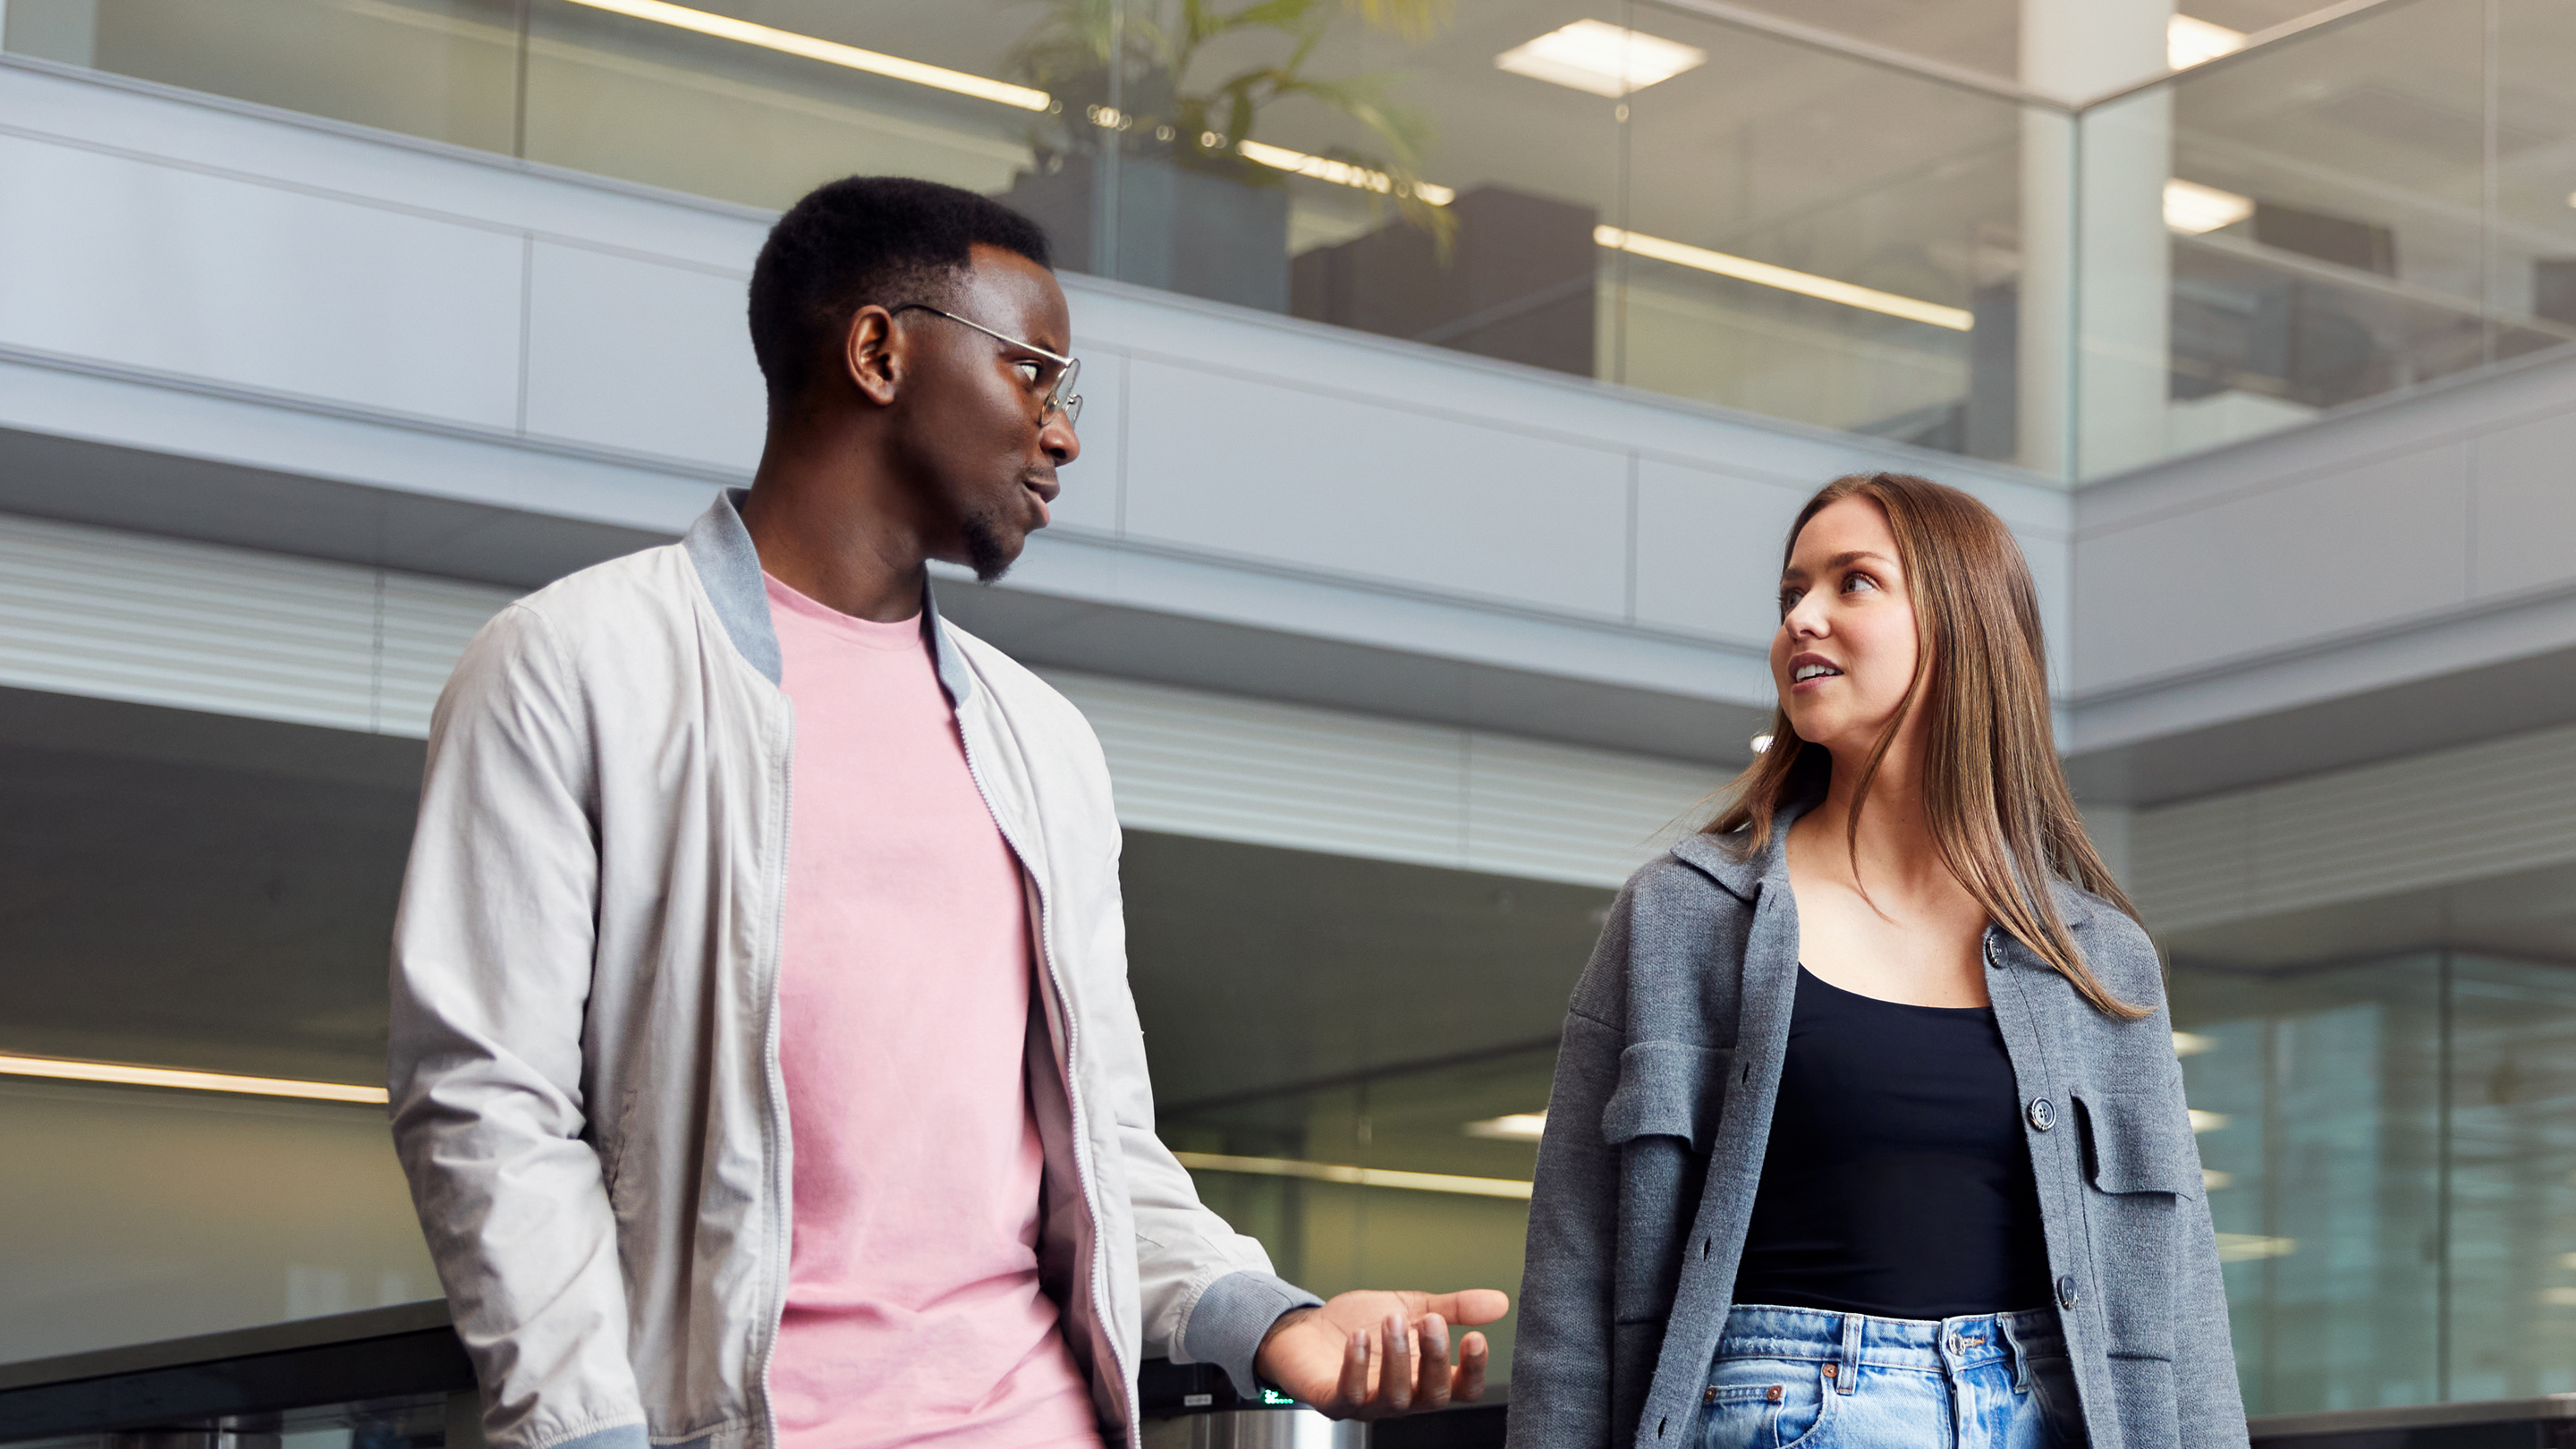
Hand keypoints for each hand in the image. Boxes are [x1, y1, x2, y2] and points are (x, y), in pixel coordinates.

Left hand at [1251, 1288, 1509, 1418]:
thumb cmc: (1360, 1323)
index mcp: (1425, 1377)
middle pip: (1433, 1396)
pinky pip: (1350, 1394)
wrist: (1305, 1327)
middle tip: (1431, 1321)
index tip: (1476, 1338)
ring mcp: (1369, 1404)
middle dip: (1435, 1358)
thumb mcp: (1412, 1307)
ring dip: (1397, 1358)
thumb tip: (1501, 1302)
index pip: (1463, 1389)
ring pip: (1395, 1397)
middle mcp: (1402, 1398)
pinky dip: (1356, 1366)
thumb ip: (1454, 1308)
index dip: (1473, 1370)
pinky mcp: (1334, 1401)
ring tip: (1392, 1320)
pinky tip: (1360, 1338)